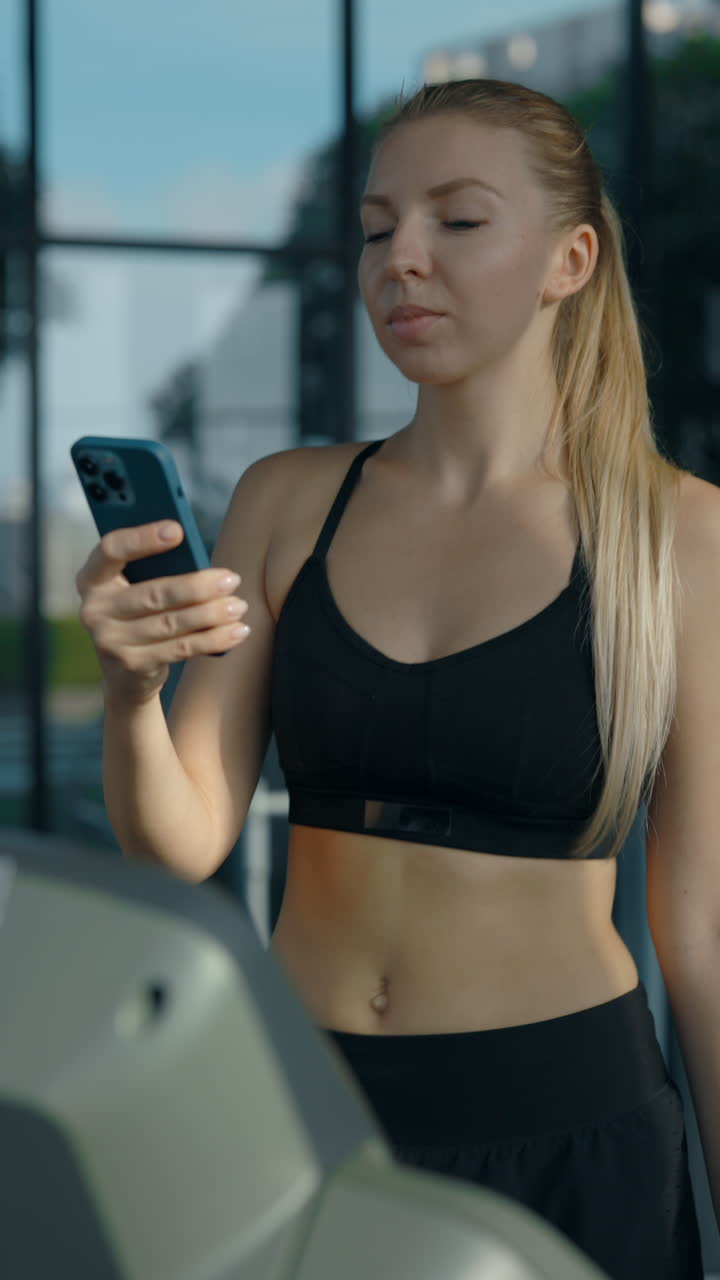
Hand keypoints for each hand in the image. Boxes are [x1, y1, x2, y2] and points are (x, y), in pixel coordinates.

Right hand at [75, 520, 249, 702]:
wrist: (126, 673)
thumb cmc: (140, 614)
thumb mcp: (136, 588)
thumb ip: (156, 569)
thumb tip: (199, 559)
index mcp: (92, 578)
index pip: (111, 550)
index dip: (142, 538)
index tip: (177, 530)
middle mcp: (94, 609)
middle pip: (153, 593)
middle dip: (197, 586)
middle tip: (231, 579)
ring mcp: (110, 641)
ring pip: (171, 623)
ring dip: (211, 614)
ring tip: (238, 606)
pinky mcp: (132, 665)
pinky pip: (181, 648)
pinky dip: (213, 639)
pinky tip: (237, 631)